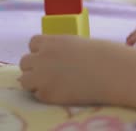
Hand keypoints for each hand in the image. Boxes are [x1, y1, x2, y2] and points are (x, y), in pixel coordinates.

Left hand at [19, 35, 135, 109]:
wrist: (111, 72)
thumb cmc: (102, 56)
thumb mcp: (77, 44)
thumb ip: (61, 49)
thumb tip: (53, 60)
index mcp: (52, 41)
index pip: (33, 43)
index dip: (40, 51)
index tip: (50, 57)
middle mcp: (43, 57)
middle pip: (24, 62)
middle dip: (35, 67)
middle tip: (50, 73)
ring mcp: (42, 76)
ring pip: (25, 80)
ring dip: (35, 82)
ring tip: (53, 84)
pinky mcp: (46, 94)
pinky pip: (37, 94)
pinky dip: (46, 94)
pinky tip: (62, 91)